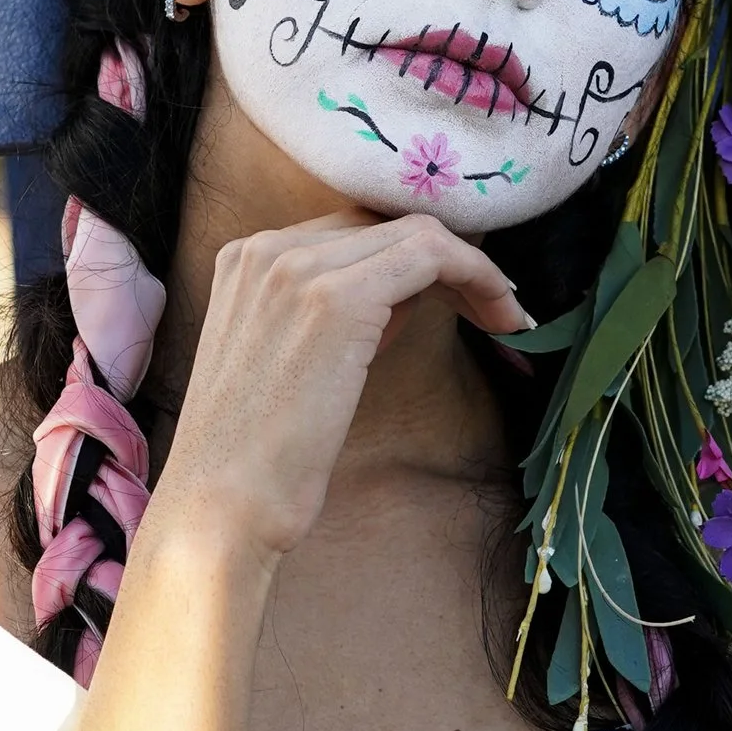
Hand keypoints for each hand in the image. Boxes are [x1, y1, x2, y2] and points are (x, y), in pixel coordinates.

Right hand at [150, 212, 526, 564]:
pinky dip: (478, 276)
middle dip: (452, 261)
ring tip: (508, 316)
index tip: (461, 296)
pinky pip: (431, 255)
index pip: (354, 230)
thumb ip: (338, 311)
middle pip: (387, 225)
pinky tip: (503, 316)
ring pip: (417, 233)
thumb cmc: (258, 455)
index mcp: (245, 259)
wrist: (222, 506)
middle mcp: (265, 248)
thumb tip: (410, 292)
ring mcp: (296, 267)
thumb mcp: (293, 361)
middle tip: (498, 308)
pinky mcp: (335, 298)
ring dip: (475, 271)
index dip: (416, 257)